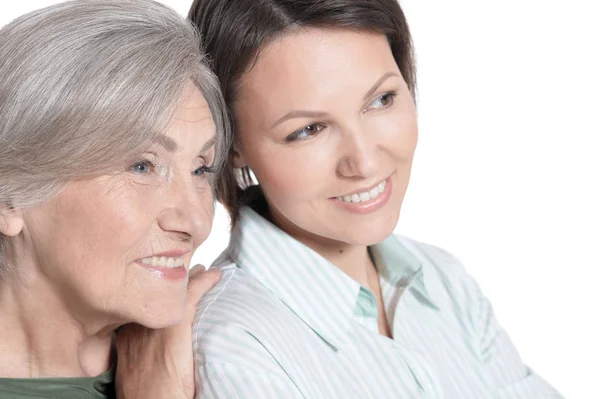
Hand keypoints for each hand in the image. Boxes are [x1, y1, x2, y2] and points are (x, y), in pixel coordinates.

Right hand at [114, 266, 220, 398]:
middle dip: (173, 281)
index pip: (141, 302)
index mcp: (125, 335)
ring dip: (189, 278)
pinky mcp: (175, 326)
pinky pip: (192, 293)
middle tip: (190, 272)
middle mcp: (136, 324)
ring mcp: (155, 323)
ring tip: (203, 272)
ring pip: (174, 288)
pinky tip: (216, 277)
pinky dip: (206, 281)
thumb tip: (154, 347)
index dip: (158, 290)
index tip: (170, 285)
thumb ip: (139, 351)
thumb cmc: (148, 395)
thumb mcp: (133, 369)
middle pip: (156, 291)